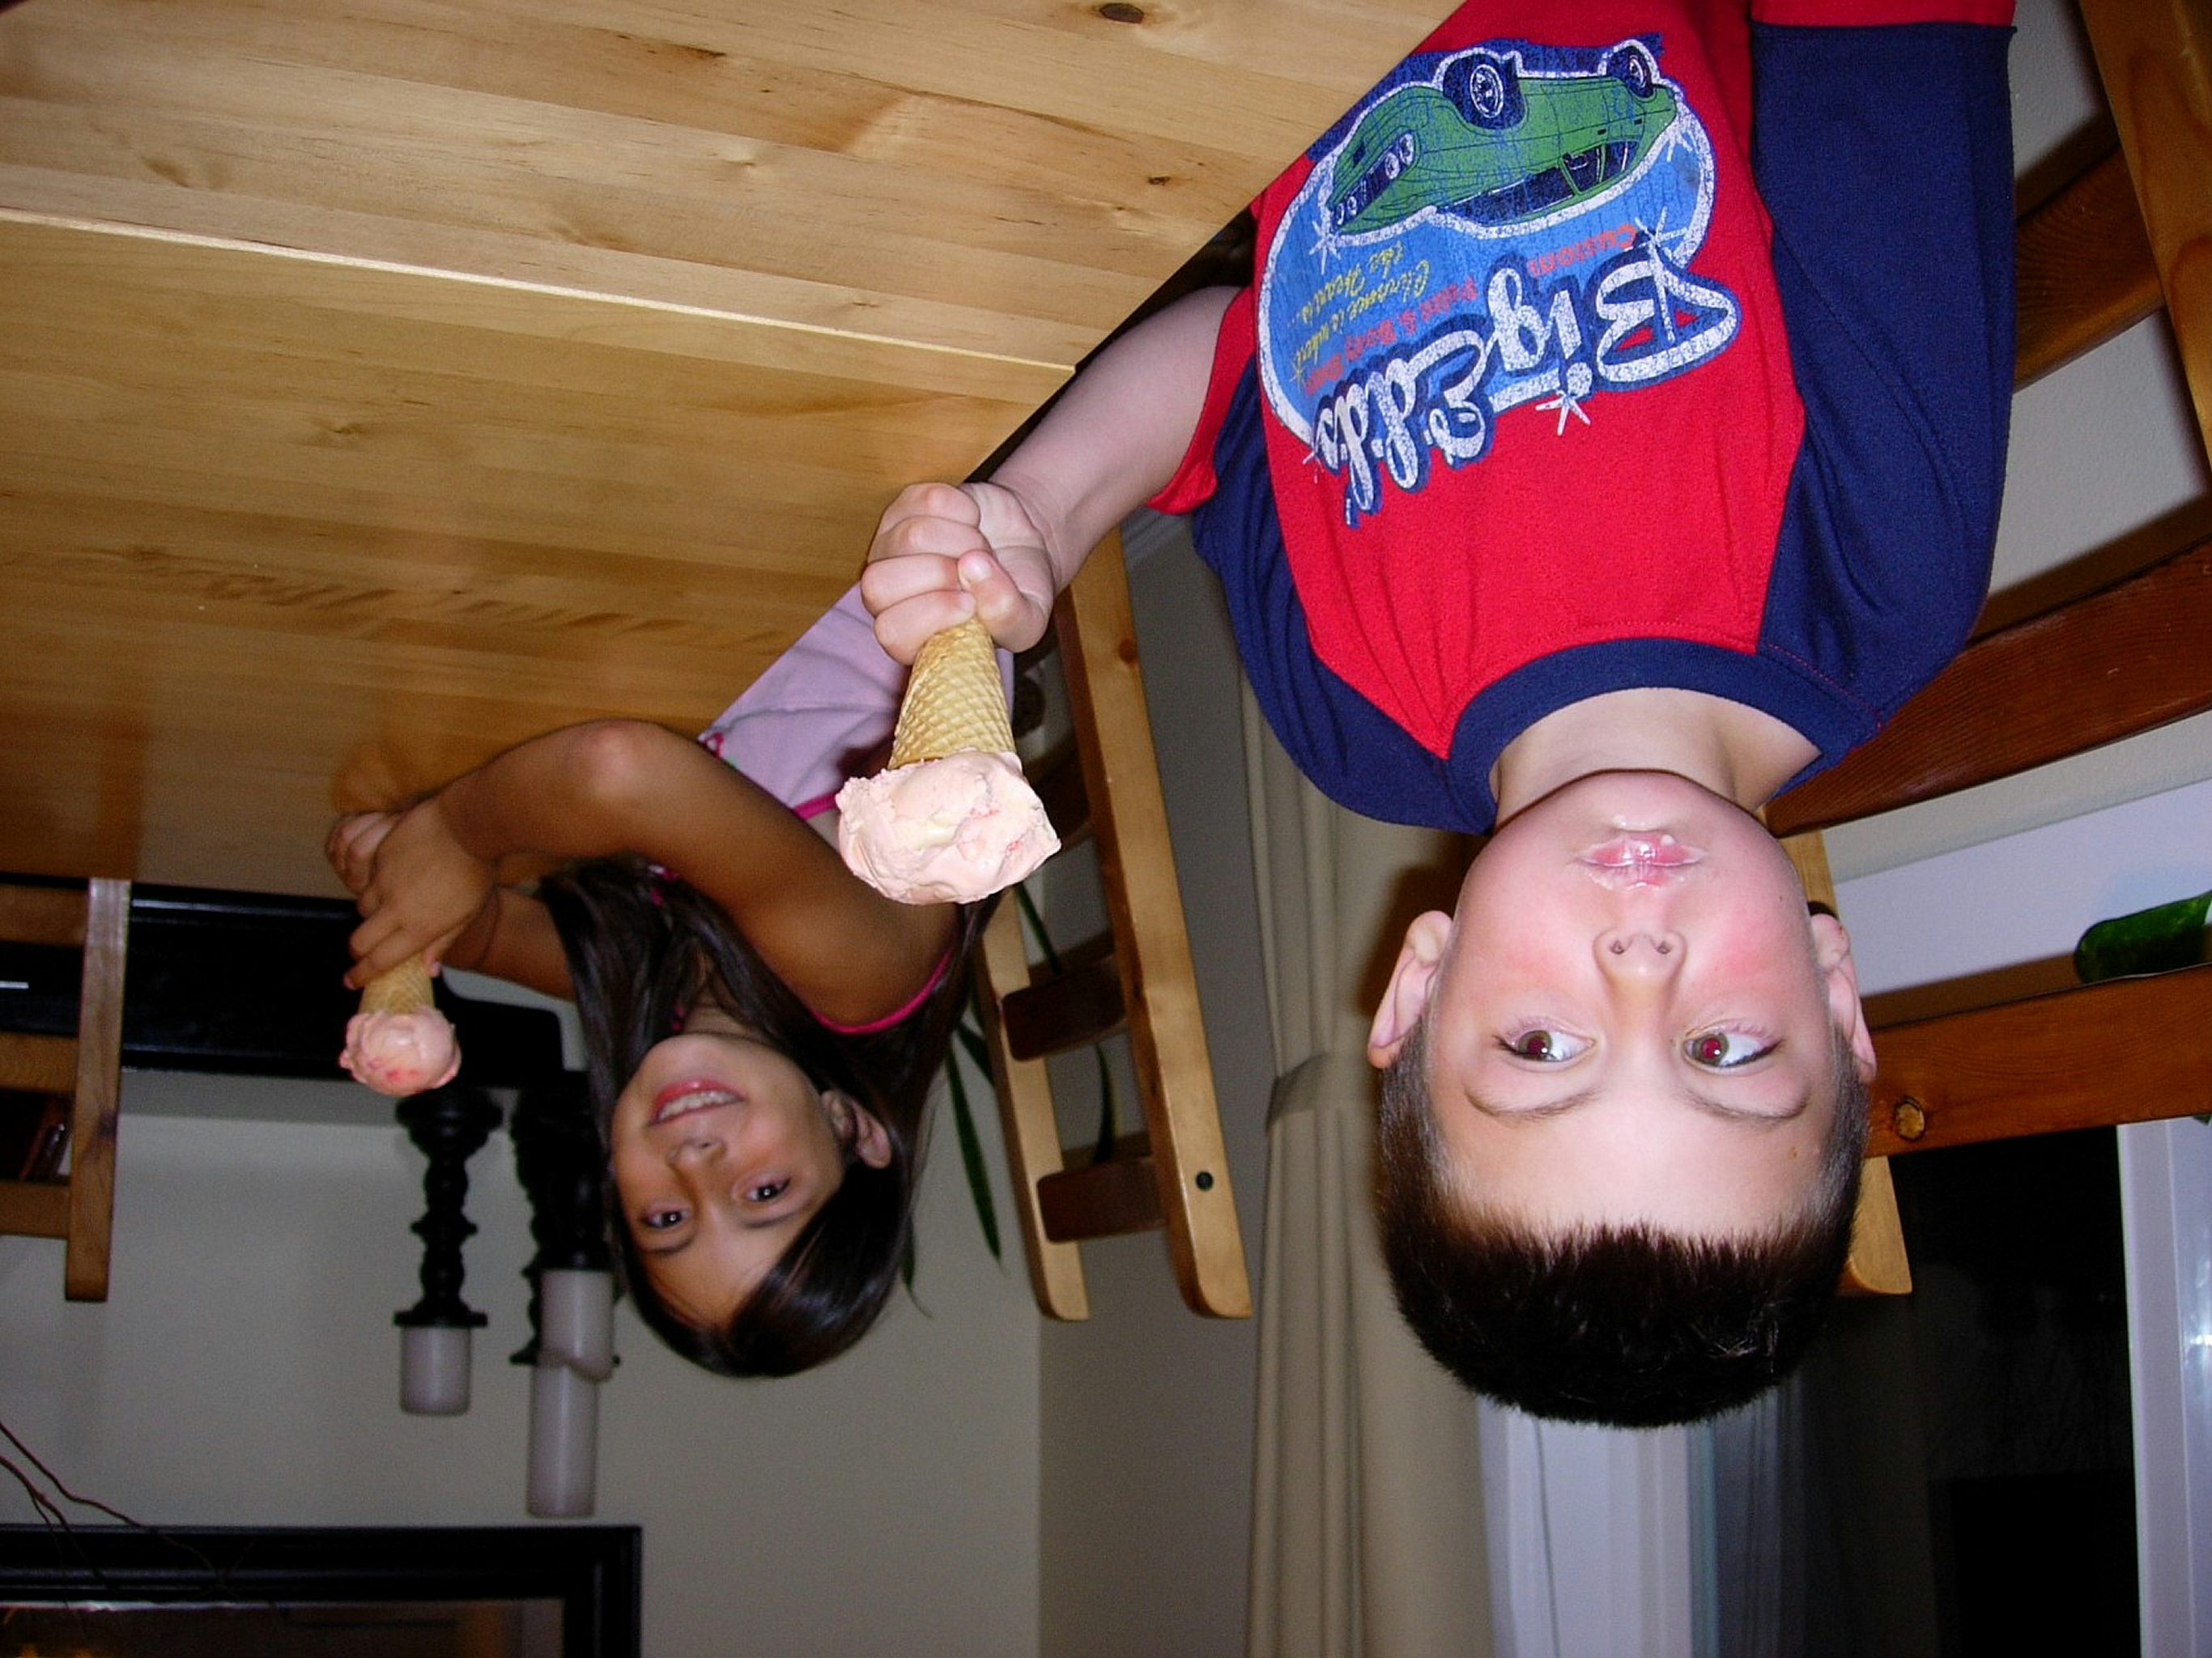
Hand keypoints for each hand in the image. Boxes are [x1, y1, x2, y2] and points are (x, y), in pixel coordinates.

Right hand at [334, 795, 496, 986]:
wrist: (468, 825)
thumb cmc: (476, 871)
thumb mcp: (467, 914)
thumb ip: (442, 942)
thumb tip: (428, 970)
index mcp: (418, 928)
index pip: (379, 961)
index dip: (362, 975)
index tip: (351, 981)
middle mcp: (395, 908)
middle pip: (359, 940)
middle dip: (358, 951)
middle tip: (361, 954)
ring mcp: (384, 880)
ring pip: (362, 906)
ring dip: (369, 915)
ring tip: (384, 913)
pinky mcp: (379, 857)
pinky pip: (367, 878)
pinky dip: (374, 885)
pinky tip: (391, 880)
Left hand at [861, 481, 1057, 661]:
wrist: (1022, 546)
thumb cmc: (1017, 594)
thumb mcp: (1028, 619)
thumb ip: (1008, 615)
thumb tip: (973, 568)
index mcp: (911, 635)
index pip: (890, 632)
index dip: (928, 615)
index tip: (969, 604)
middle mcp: (888, 594)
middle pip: (880, 585)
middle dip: (940, 574)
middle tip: (973, 573)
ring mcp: (890, 545)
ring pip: (911, 537)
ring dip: (962, 541)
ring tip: (980, 550)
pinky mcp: (906, 505)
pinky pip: (927, 501)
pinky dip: (963, 509)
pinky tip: (973, 522)